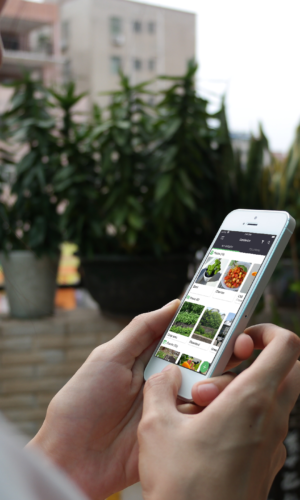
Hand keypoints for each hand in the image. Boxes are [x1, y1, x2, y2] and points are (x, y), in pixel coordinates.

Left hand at [28, 299, 252, 499]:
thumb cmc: (83, 401)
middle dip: (223, 353)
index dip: (206, 328)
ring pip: (211, 389)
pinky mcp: (177, 435)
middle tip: (239, 346)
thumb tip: (174, 305)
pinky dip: (212, 411)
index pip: (186, 338)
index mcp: (150, 360)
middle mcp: (167, 381)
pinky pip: (204, 420)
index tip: (226, 316)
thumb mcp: (110, 356)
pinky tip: (210, 405)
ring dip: (217, 383)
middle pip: (206, 363)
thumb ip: (142, 330)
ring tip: (204, 387)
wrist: (72, 458)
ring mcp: (174, 408)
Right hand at [138, 324, 299, 499]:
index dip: (268, 332)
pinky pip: (265, 425)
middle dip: (261, 360)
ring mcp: (273, 444)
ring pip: (275, 398)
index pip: (286, 347)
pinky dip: (245, 417)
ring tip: (204, 407)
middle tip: (225, 369)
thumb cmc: (183, 488)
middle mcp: (271, 420)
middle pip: (289, 370)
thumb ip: (160, 388)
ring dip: (246, 391)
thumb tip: (166, 376)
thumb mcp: (157, 427)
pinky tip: (208, 432)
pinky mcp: (267, 462)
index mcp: (251, 401)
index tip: (243, 337)